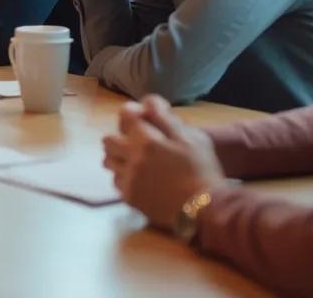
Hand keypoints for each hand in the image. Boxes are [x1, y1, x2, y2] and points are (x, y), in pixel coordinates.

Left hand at [102, 96, 225, 230]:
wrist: (204, 209)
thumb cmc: (202, 169)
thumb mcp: (192, 137)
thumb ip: (166, 118)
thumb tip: (147, 103)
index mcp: (147, 140)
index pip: (125, 114)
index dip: (133, 113)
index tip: (143, 119)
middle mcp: (131, 158)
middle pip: (108, 139)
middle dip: (120, 137)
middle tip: (137, 142)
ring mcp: (128, 179)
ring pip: (109, 161)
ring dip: (119, 157)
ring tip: (137, 162)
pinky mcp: (129, 197)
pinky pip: (116, 181)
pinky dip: (125, 178)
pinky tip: (141, 180)